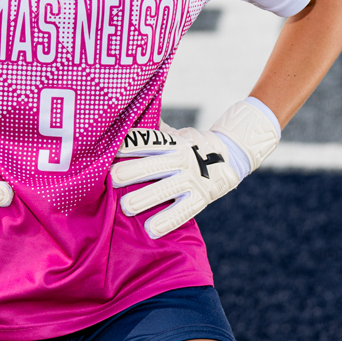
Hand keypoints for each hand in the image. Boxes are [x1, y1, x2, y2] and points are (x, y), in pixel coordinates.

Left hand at [110, 97, 279, 239]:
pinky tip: (152, 229)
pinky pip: (183, 211)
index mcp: (173, 143)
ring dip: (145, 198)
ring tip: (126, 206)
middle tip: (112, 179)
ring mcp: (192, 180)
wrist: (230, 156)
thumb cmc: (191, 146)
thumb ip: (154, 129)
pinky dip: (168, 221)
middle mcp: (182, 160)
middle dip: (132, 172)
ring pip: (166, 189)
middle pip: (154, 165)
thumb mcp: (176, 134)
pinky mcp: (201, 198)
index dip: (130, 146)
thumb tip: (128, 110)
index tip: (111, 150)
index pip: (149, 142)